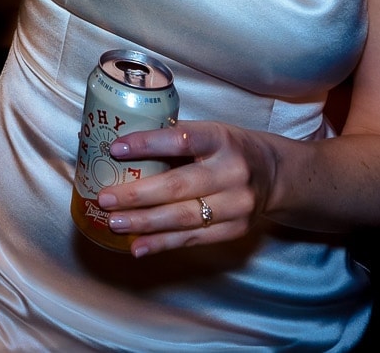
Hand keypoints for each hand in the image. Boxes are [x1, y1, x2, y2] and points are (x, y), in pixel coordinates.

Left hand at [93, 120, 268, 255]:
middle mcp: (231, 171)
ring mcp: (236, 204)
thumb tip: (118, 149)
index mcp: (220, 139)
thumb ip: (174, 140)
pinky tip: (138, 246)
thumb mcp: (209, 134)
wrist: (273, 174)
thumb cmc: (227, 149)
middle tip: (105, 198)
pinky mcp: (236, 229)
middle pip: (178, 186)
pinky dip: (162, 244)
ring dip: (144, 223)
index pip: (180, 140)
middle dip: (137, 195)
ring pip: (183, 217)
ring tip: (115, 223)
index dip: (147, 144)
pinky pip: (193, 239)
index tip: (115, 149)